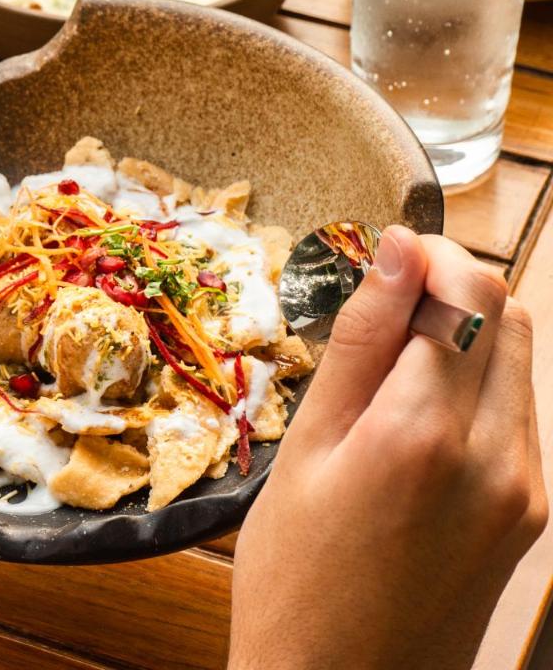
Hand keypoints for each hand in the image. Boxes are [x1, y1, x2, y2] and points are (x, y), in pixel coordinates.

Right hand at [228, 228, 547, 669]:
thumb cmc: (295, 576)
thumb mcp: (307, 446)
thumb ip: (360, 339)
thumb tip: (396, 249)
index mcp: (426, 433)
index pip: (469, 290)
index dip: (428, 253)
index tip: (385, 256)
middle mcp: (498, 457)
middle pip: (509, 313)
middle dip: (451, 283)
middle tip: (385, 304)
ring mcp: (525, 489)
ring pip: (521, 357)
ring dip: (466, 331)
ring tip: (392, 366)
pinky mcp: (530, 512)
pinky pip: (518, 410)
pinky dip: (477, 382)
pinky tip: (416, 412)